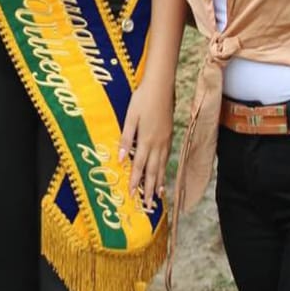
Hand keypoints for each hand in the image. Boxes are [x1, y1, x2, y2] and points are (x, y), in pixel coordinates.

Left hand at [119, 77, 173, 210]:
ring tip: (158, 196)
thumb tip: (120, 158)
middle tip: (147, 205)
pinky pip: (167, 157)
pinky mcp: (169, 135)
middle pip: (153, 171)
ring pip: (162, 166)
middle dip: (149, 189)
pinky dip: (164, 169)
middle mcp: (158, 143)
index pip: (139, 166)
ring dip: (158, 182)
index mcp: (146, 140)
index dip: (135, 182)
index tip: (132, 195)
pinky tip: (163, 174)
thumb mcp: (130, 117)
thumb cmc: (142, 99)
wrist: (161, 85)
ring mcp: (165, 140)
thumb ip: (126, 138)